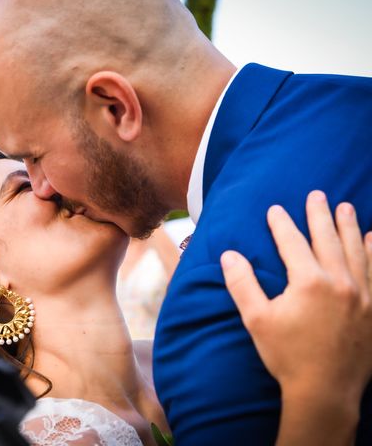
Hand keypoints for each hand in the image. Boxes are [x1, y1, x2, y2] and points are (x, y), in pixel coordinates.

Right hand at [220, 190, 371, 403]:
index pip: (292, 243)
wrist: (326, 391)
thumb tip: (229, 255)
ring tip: (345, 208)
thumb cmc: (287, 356)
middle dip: (319, 215)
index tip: (276, 209)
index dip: (282, 224)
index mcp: (309, 282)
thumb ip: (242, 284)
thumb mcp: (256, 319)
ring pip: (355, 251)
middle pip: (327, 239)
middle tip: (317, 195)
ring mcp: (363, 295)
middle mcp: (340, 283)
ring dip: (348, 227)